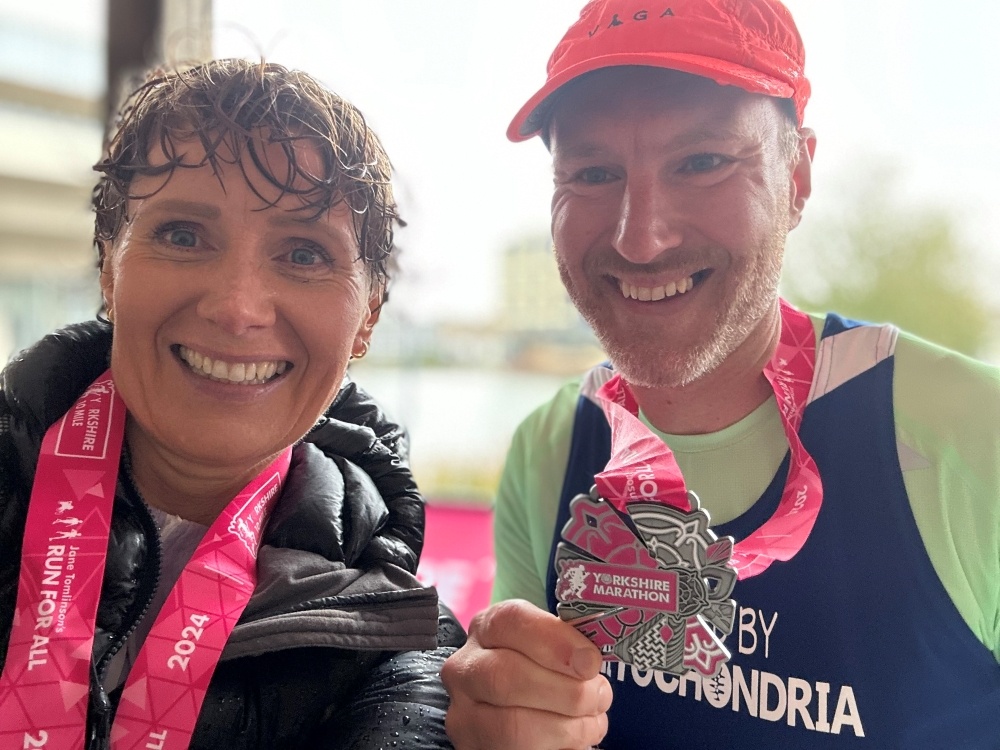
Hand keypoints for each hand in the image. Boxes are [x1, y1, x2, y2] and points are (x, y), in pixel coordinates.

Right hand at [442, 599, 611, 749]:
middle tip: (599, 696)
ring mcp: (465, 713)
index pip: (511, 621)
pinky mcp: (476, 748)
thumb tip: (589, 661)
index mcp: (487, 629)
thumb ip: (565, 646)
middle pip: (506, 676)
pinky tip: (577, 736)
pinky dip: (560, 745)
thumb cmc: (539, 672)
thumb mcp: (547, 648)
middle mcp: (466, 668)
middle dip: (566, 691)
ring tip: (593, 720)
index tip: (591, 661)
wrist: (512, 714)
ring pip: (513, 724)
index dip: (556, 640)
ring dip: (568, 725)